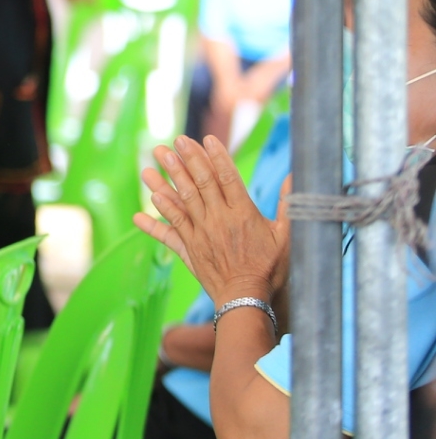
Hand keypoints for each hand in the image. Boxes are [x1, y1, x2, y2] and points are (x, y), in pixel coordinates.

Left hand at [132, 136, 289, 308]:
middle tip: (175, 140)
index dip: (216, 157)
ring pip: (180, 201)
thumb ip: (289, 206)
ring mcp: (200, 234)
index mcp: (243, 214)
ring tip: (153, 160)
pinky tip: (144, 205)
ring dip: (165, 180)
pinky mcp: (188, 249)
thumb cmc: (271, 269)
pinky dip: (155, 219)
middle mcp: (218, 220)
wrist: (247, 300)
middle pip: (200, 184)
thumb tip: (295, 177)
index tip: (206, 138)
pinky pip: (168, 231)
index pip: (227, 178)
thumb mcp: (288, 238)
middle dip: (187, 160)